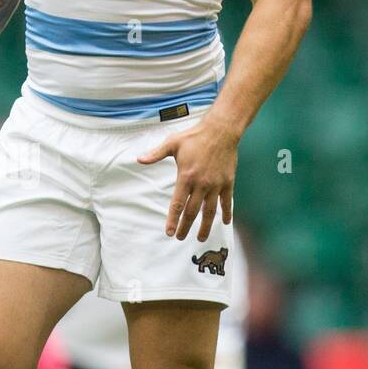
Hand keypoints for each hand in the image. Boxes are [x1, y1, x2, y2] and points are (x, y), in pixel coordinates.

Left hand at [137, 115, 237, 241]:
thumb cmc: (195, 137)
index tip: (169, 232)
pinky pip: (227, 201)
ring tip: (200, 238)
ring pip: (210, 211)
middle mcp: (201, 184)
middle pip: (192, 212)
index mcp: (186, 177)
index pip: (177, 204)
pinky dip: (227, 212)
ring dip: (205, 226)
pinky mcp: (228, 182)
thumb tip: (139, 159)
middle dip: (186, 227)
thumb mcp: (172, 143)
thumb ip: (156, 154)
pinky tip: (225, 222)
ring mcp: (216, 185)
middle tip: (180, 238)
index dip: (173, 220)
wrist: (221, 131)